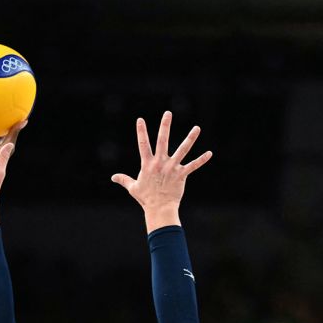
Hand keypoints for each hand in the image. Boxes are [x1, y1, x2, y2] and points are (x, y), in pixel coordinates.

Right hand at [111, 111, 212, 228]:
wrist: (159, 209)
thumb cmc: (146, 199)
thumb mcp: (133, 188)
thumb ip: (124, 180)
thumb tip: (113, 177)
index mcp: (147, 164)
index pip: (143, 144)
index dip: (141, 132)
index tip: (140, 119)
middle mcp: (160, 163)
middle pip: (162, 141)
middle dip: (165, 126)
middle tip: (168, 113)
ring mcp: (172, 168)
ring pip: (183, 150)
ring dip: (190, 138)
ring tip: (197, 128)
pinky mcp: (181, 175)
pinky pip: (193, 166)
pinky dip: (201, 160)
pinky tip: (209, 153)